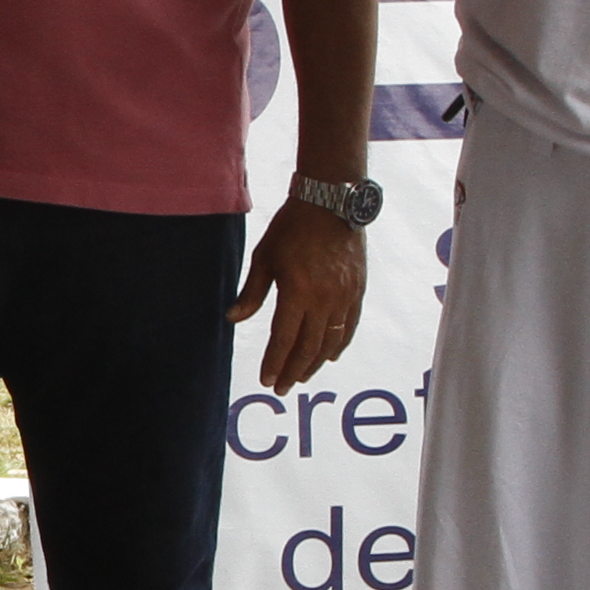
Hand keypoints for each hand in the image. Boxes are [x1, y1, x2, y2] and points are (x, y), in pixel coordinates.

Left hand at [233, 196, 365, 390]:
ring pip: (331, 342)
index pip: (284, 338)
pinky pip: (349, 326)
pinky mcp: (357, 290)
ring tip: (301, 377)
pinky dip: (339, 345)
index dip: (274, 362)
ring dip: (315, 364)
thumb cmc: (292, 227)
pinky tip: (330, 357)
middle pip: (308, 347)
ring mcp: (344, 296)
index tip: (266, 379)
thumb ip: (251, 293)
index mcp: (298, 291)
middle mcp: (324, 298)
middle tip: (281, 387)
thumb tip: (232, 319)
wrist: (332, 202)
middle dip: (293, 371)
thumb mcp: (264, 257)